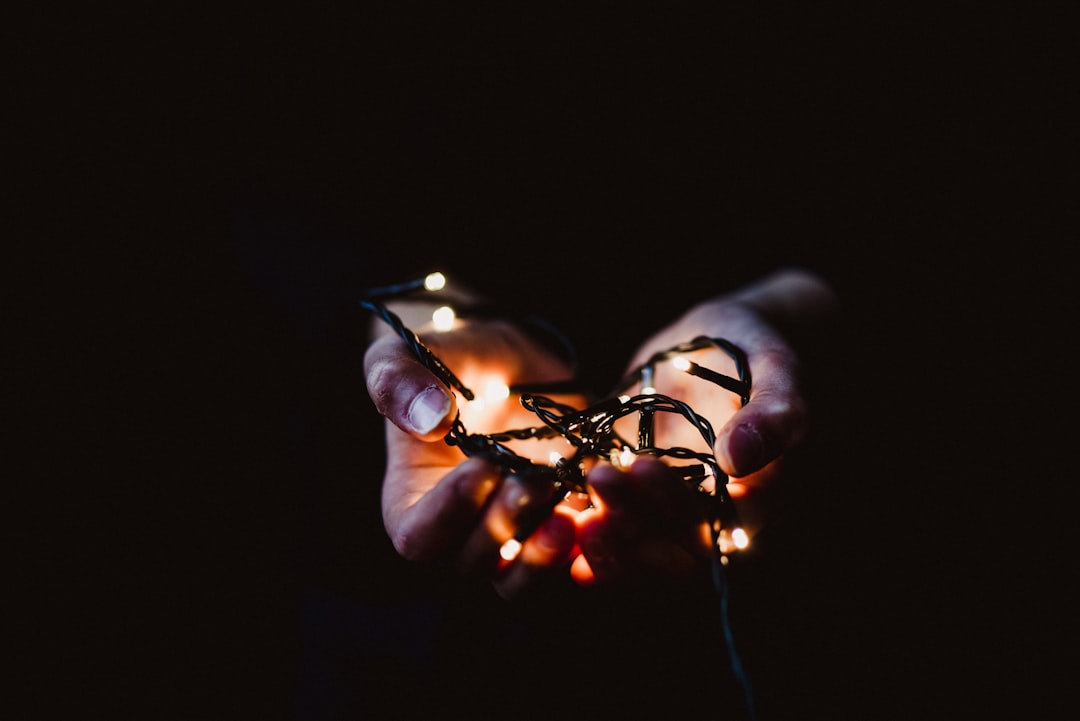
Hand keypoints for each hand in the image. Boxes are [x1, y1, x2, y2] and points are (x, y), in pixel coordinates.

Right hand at [364, 315, 585, 598]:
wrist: (519, 364)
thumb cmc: (454, 360)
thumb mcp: (412, 351)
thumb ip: (399, 378)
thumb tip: (427, 418)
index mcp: (411, 501)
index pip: (418, 537)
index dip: (447, 513)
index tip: (482, 467)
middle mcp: (459, 533)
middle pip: (472, 563)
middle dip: (504, 527)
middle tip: (534, 481)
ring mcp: (512, 539)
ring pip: (520, 582)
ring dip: (543, 557)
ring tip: (568, 516)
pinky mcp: (559, 533)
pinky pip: (570, 566)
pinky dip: (587, 549)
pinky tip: (602, 513)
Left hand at [572, 268, 838, 584]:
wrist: (717, 344)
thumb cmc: (758, 356)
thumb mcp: (777, 373)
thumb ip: (771, 415)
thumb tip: (739, 458)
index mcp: (756, 501)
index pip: (716, 530)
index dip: (677, 510)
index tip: (645, 469)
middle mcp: (709, 519)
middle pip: (671, 551)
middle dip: (633, 524)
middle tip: (603, 479)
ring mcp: (665, 512)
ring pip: (636, 552)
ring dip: (607, 540)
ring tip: (580, 504)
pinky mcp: (630, 498)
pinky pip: (608, 530)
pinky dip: (582, 537)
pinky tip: (559, 521)